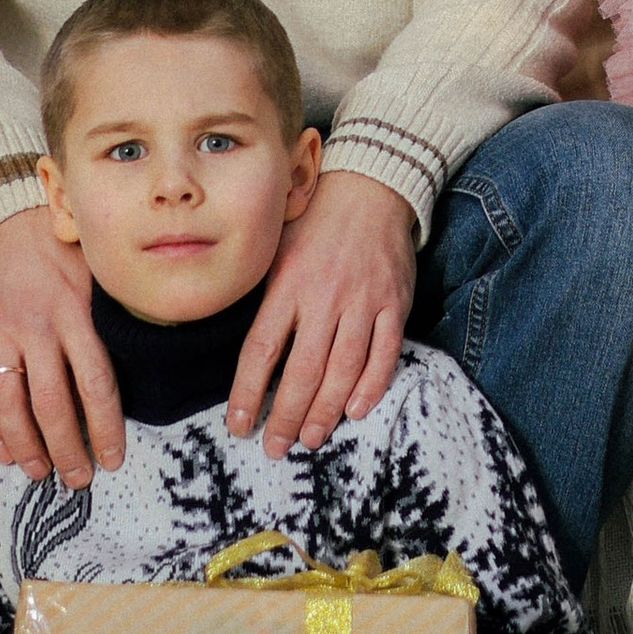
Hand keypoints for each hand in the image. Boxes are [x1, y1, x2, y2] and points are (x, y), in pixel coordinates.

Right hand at [0, 203, 123, 489]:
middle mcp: (37, 327)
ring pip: (11, 404)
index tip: (113, 459)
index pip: (95, 383)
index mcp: (76, 313)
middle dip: (67, 448)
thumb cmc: (64, 249)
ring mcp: (1, 334)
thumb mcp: (98, 274)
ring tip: (40, 471)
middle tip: (78, 479)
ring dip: (26, 445)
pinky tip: (4, 450)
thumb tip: (148, 366)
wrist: (5, 219)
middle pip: (52, 403)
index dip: (104, 427)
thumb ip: (114, 318)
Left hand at [228, 166, 415, 457]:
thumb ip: (262, 295)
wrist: (372, 187)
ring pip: (343, 368)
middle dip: (287, 416)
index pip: (261, 349)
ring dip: (326, 410)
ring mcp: (362, 301)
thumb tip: (244, 348)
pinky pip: (384, 352)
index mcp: (287, 284)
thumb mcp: (276, 248)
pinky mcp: (393, 303)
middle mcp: (323, 296)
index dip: (248, 392)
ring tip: (312, 438)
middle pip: (302, 370)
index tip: (239, 424)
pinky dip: (371, 385)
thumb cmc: (315, 220)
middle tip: (276, 446)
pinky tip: (355, 410)